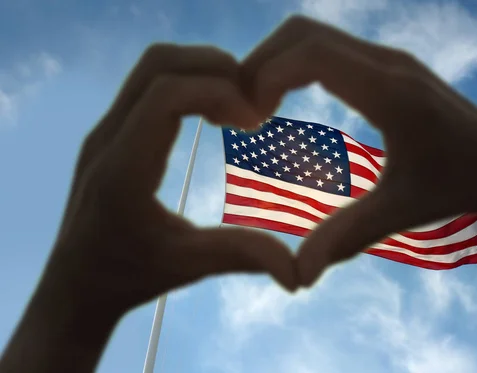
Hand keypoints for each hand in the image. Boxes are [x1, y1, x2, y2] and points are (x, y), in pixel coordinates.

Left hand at [46, 45, 297, 320]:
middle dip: (214, 68)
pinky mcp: (109, 130)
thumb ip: (241, 256)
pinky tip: (212, 113)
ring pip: (151, 66)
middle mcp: (106, 138)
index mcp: (124, 169)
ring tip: (236, 105)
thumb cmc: (132, 276)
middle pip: (158, 64)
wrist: (77, 282)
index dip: (219, 92)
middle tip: (252, 102)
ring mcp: (104, 130)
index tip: (253, 121)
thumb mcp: (188, 267)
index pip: (166, 94)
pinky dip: (188, 82)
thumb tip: (297, 274)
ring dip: (200, 70)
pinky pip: (149, 83)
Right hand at [240, 16, 476, 285]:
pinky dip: (293, 64)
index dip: (265, 77)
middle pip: (300, 32)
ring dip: (274, 62)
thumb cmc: (457, 185)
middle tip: (242, 113)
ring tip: (257, 109)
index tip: (249, 121)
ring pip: (310, 34)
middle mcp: (387, 62)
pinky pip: (325, 46)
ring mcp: (386, 57)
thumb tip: (298, 276)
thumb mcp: (402, 213)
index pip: (310, 54)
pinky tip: (285, 102)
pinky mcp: (385, 62)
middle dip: (259, 65)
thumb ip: (347, 237)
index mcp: (390, 93)